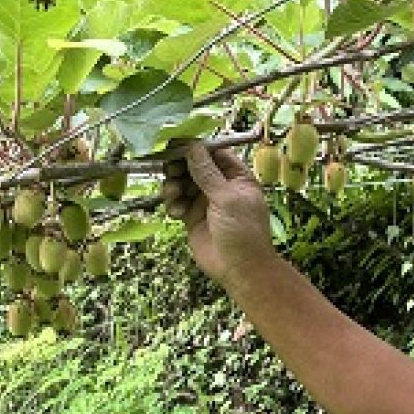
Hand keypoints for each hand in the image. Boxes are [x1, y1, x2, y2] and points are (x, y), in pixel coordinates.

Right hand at [160, 141, 276, 289]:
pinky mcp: (192, 217)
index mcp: (237, 177)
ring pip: (183, 184)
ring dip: (174, 186)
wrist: (240, 269)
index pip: (215, 153)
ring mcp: (205, 202)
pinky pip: (177, 203)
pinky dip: (173, 204)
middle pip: (195, 167)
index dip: (196, 148)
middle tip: (170, 170)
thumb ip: (207, 173)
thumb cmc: (243, 231)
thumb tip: (193, 147)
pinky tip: (176, 213)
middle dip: (180, 167)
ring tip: (173, 194)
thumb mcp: (227, 198)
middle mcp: (221, 186)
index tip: (176, 144)